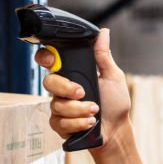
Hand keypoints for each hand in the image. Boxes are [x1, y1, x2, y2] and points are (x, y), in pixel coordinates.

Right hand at [35, 28, 130, 154]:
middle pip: (49, 82)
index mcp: (73, 74)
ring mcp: (60, 107)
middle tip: (82, 93)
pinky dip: (76, 123)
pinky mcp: (59, 124)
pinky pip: (59, 122)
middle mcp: (63, 89)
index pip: (50, 61)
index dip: (45, 57)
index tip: (52, 60)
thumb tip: (103, 33)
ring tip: (94, 111)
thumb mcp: (113, 77)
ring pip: (56, 105)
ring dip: (78, 109)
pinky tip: (88, 123)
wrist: (117, 130)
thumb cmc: (116, 104)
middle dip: (66, 89)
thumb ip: (103, 56)